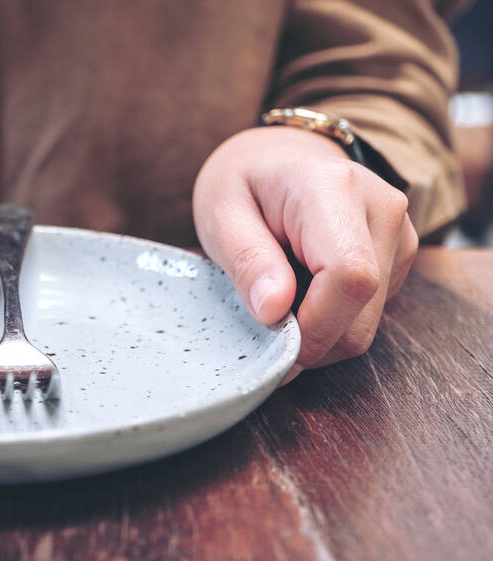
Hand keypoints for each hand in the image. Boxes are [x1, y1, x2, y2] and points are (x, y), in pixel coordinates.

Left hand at [193, 126, 417, 383]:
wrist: (279, 158)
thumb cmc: (245, 183)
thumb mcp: (222, 213)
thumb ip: (248, 260)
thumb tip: (273, 312)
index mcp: (334, 189)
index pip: (349, 277)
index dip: (313, 326)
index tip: (271, 341)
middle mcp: (382, 209)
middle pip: (363, 307)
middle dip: (311, 340)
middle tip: (263, 331)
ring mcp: (399, 234)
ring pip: (368, 322)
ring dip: (318, 334)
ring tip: (279, 302)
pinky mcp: (399, 258)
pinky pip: (368, 316)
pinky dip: (330, 323)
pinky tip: (301, 297)